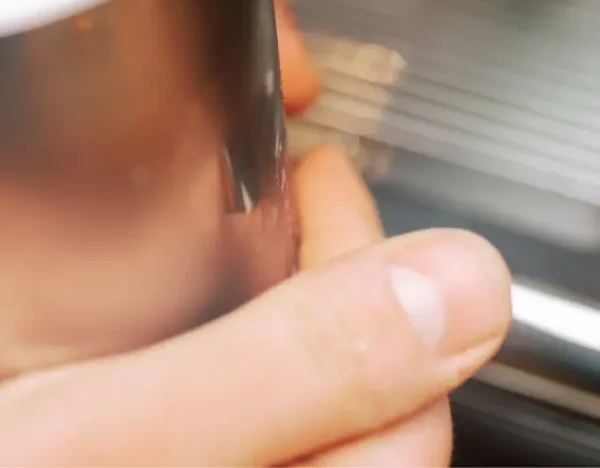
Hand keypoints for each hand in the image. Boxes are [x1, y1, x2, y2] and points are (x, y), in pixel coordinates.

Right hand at [0, 146, 510, 466]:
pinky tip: (161, 313)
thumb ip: (301, 361)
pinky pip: (224, 410)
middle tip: (272, 185)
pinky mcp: (159, 466)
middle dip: (318, 266)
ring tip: (222, 228)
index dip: (366, 245)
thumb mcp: (140, 426)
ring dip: (266, 301)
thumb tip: (464, 283)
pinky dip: (210, 344)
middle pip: (352, 381)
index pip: (404, 368)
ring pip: (287, 392)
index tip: (318, 166)